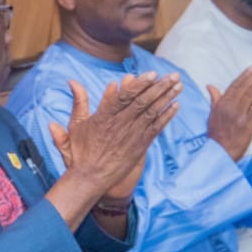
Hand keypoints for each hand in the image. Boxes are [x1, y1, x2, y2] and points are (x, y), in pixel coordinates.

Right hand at [48, 73, 180, 194]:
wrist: (90, 177)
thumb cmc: (82, 151)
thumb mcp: (76, 124)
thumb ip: (78, 101)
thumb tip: (72, 81)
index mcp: (105, 116)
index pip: (125, 96)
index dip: (140, 84)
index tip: (152, 74)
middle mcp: (120, 124)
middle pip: (143, 101)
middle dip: (160, 87)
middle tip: (174, 75)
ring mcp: (132, 135)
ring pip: (152, 112)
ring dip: (167, 98)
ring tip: (179, 85)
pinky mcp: (140, 145)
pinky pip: (156, 128)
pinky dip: (166, 116)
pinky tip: (176, 105)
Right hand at [206, 66, 251, 160]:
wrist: (219, 152)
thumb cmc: (216, 134)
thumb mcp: (212, 115)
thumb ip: (215, 99)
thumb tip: (210, 86)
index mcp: (221, 104)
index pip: (234, 86)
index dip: (245, 75)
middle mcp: (229, 107)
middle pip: (245, 87)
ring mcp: (238, 115)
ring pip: (251, 95)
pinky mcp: (246, 124)